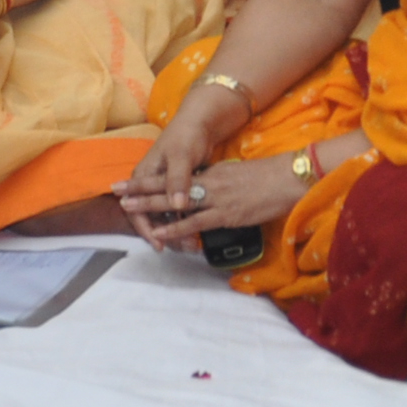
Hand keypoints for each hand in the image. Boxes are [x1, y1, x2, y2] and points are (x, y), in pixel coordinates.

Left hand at [115, 151, 310, 251]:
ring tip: (127, 208)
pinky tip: (160, 232)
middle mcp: (207, 184)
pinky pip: (195, 222)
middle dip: (140, 190)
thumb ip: (218, 183)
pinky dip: (176, 227)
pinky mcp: (226, 214)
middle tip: (115, 191)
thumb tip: (205, 192)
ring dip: (150, 207)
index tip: (128, 182)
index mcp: (210, 174)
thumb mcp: (236, 175)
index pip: (173, 177)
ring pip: (175, 203)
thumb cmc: (268, 177)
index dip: (149, 180)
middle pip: (167, 187)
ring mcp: (215, 199)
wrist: (290, 177)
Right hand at [116, 95, 238, 246]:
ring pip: (163, 214)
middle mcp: (151, 183)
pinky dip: (184, 219)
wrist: (201, 122)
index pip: (134, 208)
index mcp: (144, 175)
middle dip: (161, 233)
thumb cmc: (186, 137)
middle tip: (178, 248)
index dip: (145, 228)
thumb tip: (176, 206)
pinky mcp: (179, 186)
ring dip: (175, 228)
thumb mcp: (181, 157)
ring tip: (191, 243)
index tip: (158, 244)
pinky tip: (196, 229)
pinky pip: (177, 209)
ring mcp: (165, 185)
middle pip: (148, 215)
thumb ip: (178, 181)